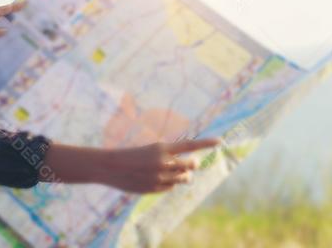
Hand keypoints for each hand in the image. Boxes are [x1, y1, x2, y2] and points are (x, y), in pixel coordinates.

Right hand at [99, 137, 222, 193]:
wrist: (110, 167)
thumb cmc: (131, 155)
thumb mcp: (150, 150)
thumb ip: (168, 156)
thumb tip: (185, 167)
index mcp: (162, 148)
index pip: (190, 145)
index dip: (206, 143)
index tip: (220, 141)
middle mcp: (163, 163)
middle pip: (191, 165)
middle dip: (193, 164)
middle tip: (192, 163)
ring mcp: (159, 178)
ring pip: (183, 179)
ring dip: (185, 176)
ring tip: (180, 172)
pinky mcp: (154, 189)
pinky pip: (170, 187)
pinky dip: (170, 183)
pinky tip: (161, 179)